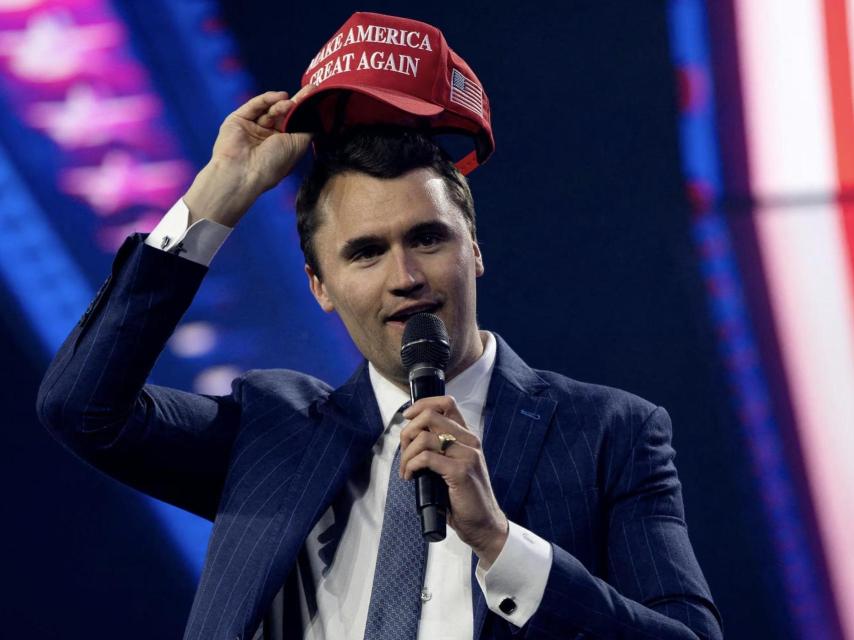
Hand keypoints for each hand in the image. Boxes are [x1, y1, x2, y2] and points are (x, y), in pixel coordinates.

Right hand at [183, 84, 316, 226]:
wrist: (244, 173)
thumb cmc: (273, 164)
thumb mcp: (298, 146)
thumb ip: (307, 130)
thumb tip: (317, 116)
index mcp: (281, 147)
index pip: (294, 124)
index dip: (304, 112)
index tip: (317, 97)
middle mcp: (266, 137)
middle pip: (283, 114)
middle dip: (297, 102)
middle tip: (311, 89)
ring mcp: (251, 128)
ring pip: (270, 109)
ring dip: (282, 104)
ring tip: (290, 102)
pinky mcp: (238, 120)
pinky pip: (255, 105)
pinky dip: (268, 99)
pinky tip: (281, 97)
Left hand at [399, 396, 508, 566]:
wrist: (484, 524)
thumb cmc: (464, 497)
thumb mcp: (454, 466)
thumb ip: (440, 449)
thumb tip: (410, 437)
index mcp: (468, 437)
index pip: (446, 403)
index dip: (421, 405)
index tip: (407, 417)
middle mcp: (470, 441)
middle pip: (430, 415)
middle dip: (408, 431)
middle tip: (404, 451)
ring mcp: (467, 456)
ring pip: (425, 437)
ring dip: (407, 453)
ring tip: (406, 470)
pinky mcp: (461, 472)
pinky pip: (426, 458)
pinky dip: (411, 465)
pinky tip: (410, 476)